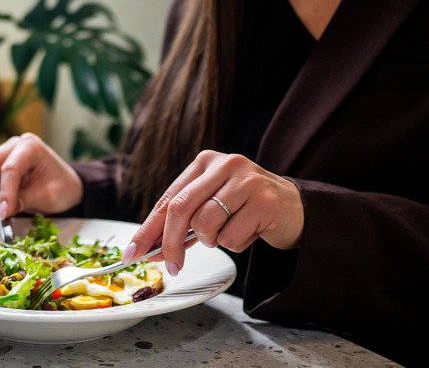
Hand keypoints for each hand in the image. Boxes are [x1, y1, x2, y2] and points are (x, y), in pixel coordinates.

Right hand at [0, 133, 82, 219]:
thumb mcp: (49, 196)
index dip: (5, 193)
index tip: (3, 213)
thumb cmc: (62, 187)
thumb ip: (25, 200)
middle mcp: (14, 145)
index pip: (10, 169)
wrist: (65, 186)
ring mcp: (3, 151)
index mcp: (31, 147)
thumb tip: (4, 209)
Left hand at [123, 150, 303, 275]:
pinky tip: (250, 232)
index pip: (168, 199)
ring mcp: (246, 180)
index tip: (133, 252)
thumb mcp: (212, 206)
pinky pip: (231, 238)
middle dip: (169, 243)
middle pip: (181, 209)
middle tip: (170, 266)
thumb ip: (183, 222)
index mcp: (205, 162)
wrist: (295, 208)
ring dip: (212, 241)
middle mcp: (224, 165)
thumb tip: (150, 247)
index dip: (147, 229)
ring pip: (206, 225)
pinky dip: (236, 244)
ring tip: (230, 232)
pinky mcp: (265, 201)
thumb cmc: (246, 208)